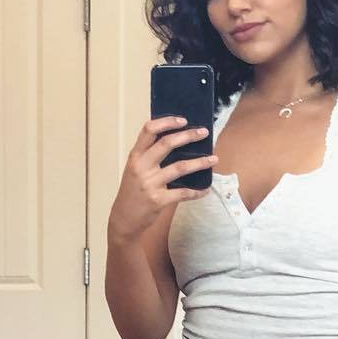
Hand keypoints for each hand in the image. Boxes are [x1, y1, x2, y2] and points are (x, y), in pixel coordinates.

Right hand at [108, 115, 217, 241]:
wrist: (124, 219)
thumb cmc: (132, 192)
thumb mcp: (135, 170)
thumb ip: (150, 157)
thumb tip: (177, 142)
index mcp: (135, 156)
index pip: (149, 130)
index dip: (166, 122)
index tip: (183, 120)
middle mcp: (141, 167)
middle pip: (167, 144)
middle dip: (188, 136)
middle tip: (204, 133)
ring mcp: (150, 183)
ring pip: (180, 167)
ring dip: (200, 162)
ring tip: (214, 159)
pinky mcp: (158, 200)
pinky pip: (183, 193)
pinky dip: (196, 192)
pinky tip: (205, 190)